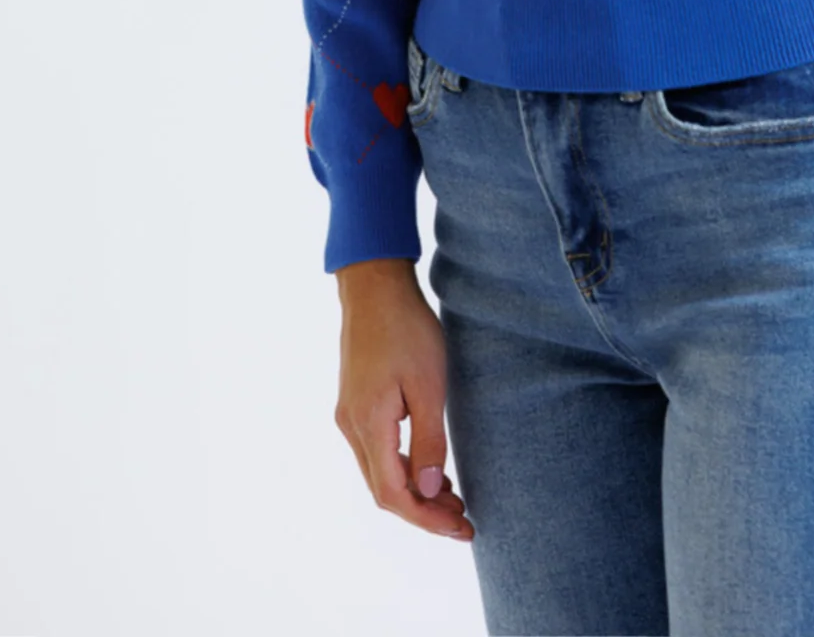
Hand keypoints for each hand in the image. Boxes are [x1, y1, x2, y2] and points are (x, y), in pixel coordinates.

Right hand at [334, 258, 475, 541]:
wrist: (374, 286)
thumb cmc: (406, 329)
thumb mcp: (428, 383)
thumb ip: (427, 439)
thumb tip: (426, 492)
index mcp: (369, 424)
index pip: (394, 494)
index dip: (426, 519)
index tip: (460, 527)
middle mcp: (352, 426)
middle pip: (384, 490)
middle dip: (423, 512)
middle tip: (463, 519)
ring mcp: (350, 415)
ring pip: (379, 473)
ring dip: (414, 492)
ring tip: (452, 499)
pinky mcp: (356, 403)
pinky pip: (377, 452)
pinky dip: (403, 468)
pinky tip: (429, 468)